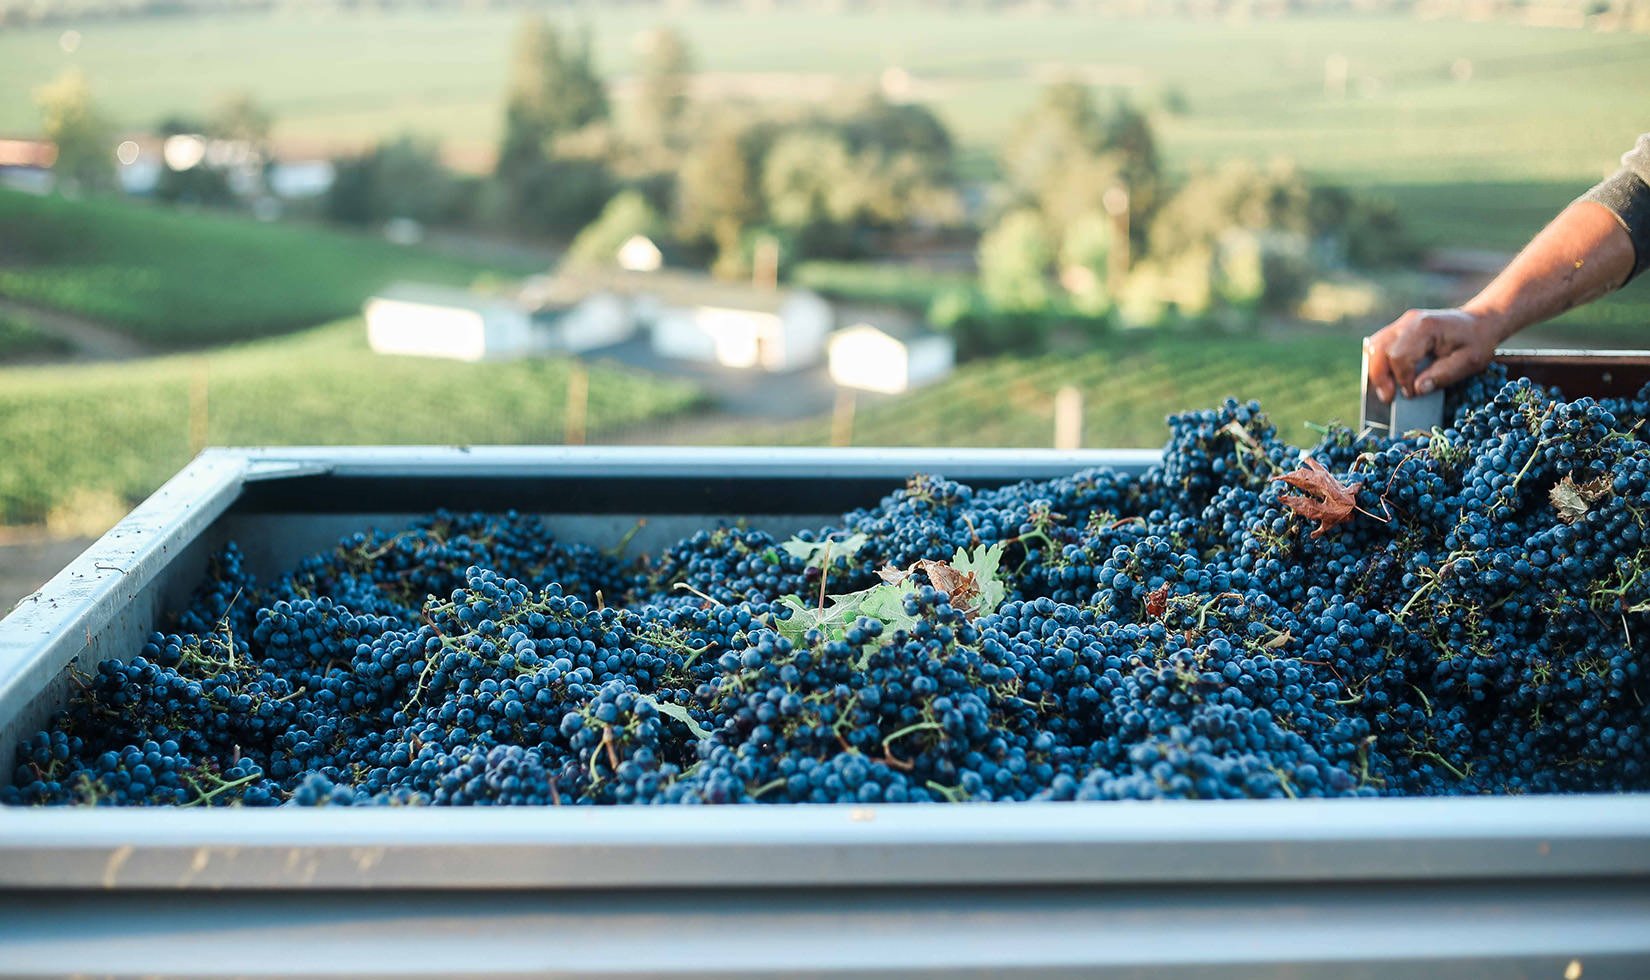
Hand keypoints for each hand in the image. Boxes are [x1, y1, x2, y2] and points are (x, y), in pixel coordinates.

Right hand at [1364, 308, 1502, 402]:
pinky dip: (1378, 363)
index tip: (1411, 394)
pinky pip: (1378, 345)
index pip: (1399, 356)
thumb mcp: (1469, 362)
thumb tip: (1417, 390)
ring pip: (1373, 347)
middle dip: (1380, 377)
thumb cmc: (1476, 342)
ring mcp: (1401, 324)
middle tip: (1389, 398)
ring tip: (1386, 390)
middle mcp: (1409, 322)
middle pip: (1378, 350)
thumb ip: (1443, 375)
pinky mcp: (1398, 330)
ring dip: (1376, 371)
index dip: (1401, 379)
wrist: (1479, 322)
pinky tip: (1388, 377)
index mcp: (1426, 327)